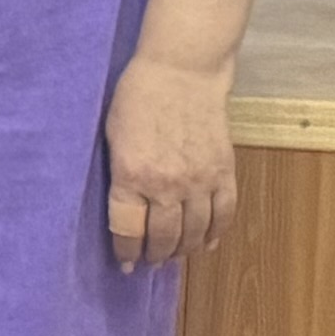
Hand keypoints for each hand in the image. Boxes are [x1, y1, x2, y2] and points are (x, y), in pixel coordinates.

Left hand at [102, 55, 236, 271]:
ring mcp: (199, 181)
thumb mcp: (111, 135)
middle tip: (149, 263)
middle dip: (155, 255)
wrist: (181, 72)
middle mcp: (166, 185)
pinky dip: (216, 233)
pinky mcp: (223, 172)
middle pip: (163, 237)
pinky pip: (224, 214)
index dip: (126, 252)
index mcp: (131, 175)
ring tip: (174, 255)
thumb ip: (118, 173)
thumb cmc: (136, 97)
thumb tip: (120, 207)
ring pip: (196, 232)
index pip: (128, 230)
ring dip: (184, 249)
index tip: (124, 263)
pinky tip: (208, 243)